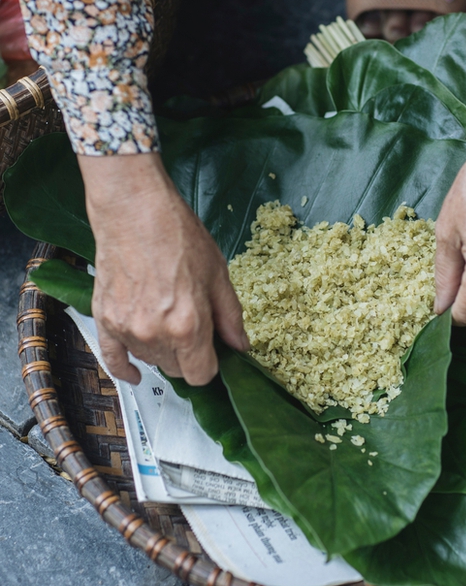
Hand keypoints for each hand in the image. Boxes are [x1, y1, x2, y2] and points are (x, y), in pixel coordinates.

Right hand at [79, 153, 248, 384]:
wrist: (134, 210)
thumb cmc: (177, 234)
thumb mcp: (218, 274)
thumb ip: (230, 317)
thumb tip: (240, 346)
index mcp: (188, 326)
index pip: (201, 375)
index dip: (211, 364)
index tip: (212, 351)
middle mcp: (155, 334)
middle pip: (176, 370)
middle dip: (188, 355)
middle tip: (192, 327)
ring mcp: (126, 329)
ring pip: (150, 361)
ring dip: (161, 350)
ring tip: (167, 318)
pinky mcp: (105, 319)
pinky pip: (112, 359)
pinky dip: (125, 369)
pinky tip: (136, 373)